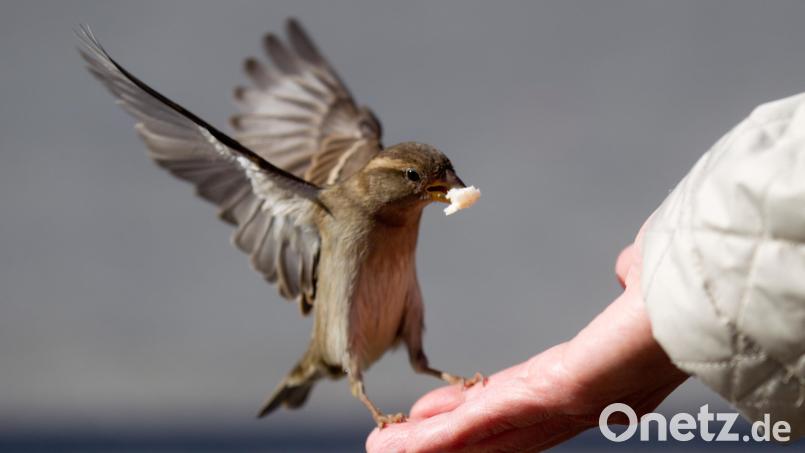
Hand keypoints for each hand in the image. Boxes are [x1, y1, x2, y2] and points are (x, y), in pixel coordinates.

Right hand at [366, 238, 688, 451]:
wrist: (706, 301)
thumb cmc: (679, 290)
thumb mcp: (642, 284)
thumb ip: (629, 277)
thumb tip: (625, 267)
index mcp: (577, 378)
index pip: (510, 400)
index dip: (467, 410)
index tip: (431, 412)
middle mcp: (563, 402)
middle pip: (489, 430)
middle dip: (439, 439)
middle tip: (392, 444)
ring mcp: (556, 405)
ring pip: (479, 435)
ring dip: (427, 446)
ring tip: (382, 449)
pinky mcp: (551, 396)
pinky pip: (484, 421)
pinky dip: (439, 437)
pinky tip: (401, 442)